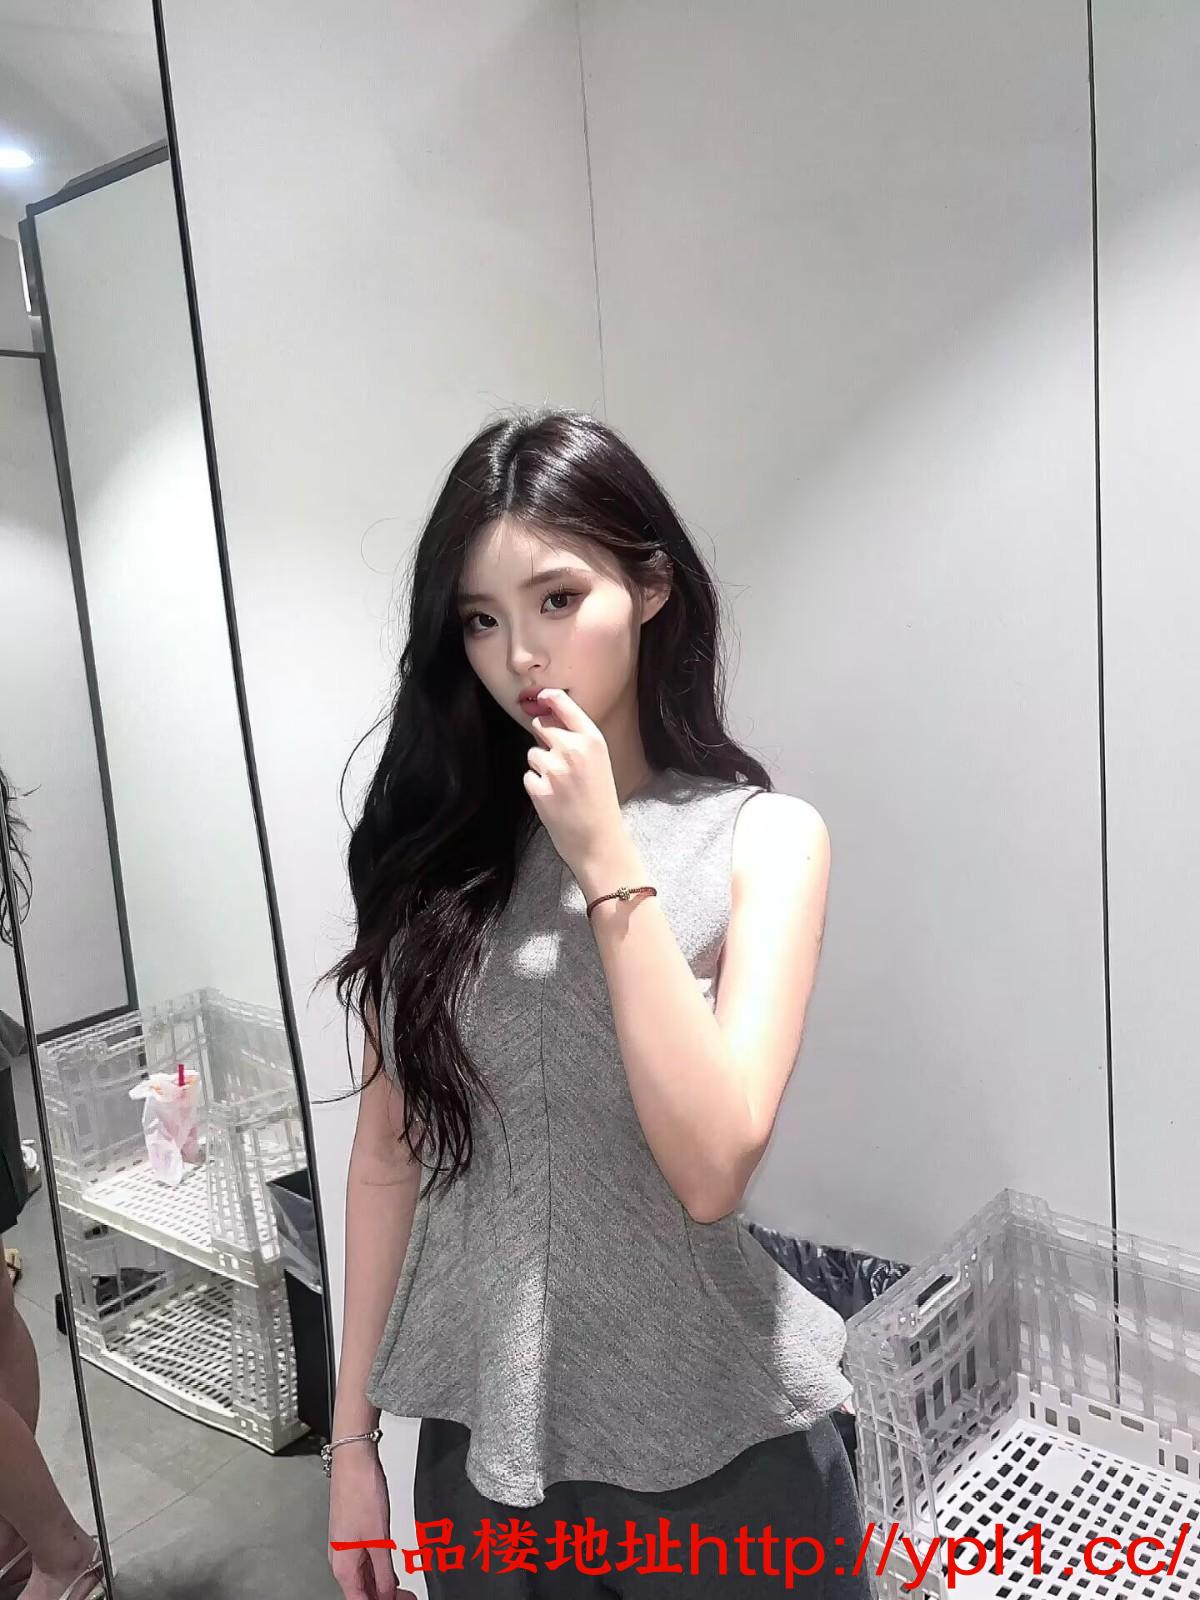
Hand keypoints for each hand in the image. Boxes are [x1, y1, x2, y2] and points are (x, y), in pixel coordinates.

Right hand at [328, 1449, 413, 1599]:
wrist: (354, 1460)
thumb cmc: (360, 1492)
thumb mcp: (379, 1539)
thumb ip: (384, 1572)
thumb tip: (387, 1595)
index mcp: (343, 1566)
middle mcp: (341, 1559)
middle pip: (361, 1592)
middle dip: (385, 1598)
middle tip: (407, 1598)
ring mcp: (346, 1546)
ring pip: (364, 1578)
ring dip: (383, 1587)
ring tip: (404, 1590)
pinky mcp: (353, 1534)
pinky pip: (365, 1562)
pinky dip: (379, 1571)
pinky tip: (391, 1573)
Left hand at [524, 688, 623, 872]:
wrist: (598, 840)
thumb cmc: (600, 801)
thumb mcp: (599, 762)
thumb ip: (578, 739)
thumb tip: (549, 717)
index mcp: (592, 741)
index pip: (564, 706)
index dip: (550, 698)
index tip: (542, 696)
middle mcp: (573, 750)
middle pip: (541, 726)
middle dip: (545, 740)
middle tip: (560, 763)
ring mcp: (554, 769)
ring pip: (533, 753)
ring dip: (541, 767)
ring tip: (561, 787)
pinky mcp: (539, 788)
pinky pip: (528, 776)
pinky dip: (537, 786)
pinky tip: (554, 799)